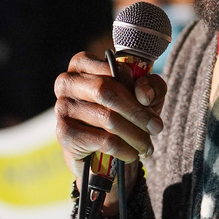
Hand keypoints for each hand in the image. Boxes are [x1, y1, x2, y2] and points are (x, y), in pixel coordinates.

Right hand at [54, 52, 166, 196]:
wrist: (102, 155)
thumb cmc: (124, 115)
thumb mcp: (145, 96)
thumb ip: (152, 86)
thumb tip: (143, 93)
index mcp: (82, 64)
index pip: (114, 70)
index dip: (135, 86)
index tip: (150, 104)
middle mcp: (67, 81)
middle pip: (108, 92)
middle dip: (138, 113)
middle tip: (156, 128)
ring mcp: (62, 107)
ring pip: (108, 118)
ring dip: (135, 135)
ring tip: (147, 146)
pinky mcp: (64, 133)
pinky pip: (103, 140)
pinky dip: (124, 149)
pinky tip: (131, 154)